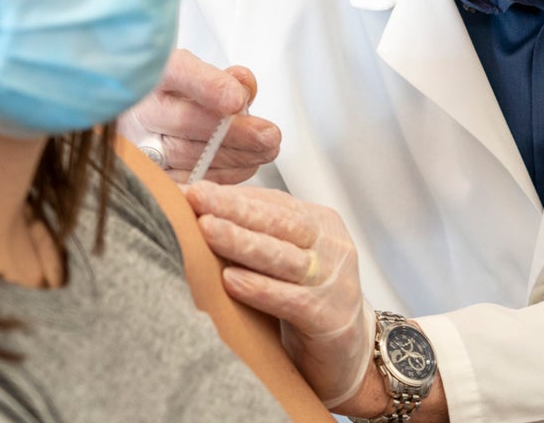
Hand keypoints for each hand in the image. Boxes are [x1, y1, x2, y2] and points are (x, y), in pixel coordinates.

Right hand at [118, 49, 279, 183]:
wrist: (140, 119)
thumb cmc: (174, 95)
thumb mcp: (197, 74)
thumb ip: (222, 78)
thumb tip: (243, 87)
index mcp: (151, 74)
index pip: (176, 73)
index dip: (209, 86)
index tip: (239, 99)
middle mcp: (137, 110)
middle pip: (185, 121)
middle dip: (236, 132)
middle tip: (270, 136)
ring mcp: (137, 145)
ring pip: (187, 156)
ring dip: (236, 156)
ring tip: (267, 151)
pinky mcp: (148, 175)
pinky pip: (187, 180)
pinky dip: (224, 174)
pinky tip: (247, 164)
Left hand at [187, 181, 373, 408]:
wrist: (349, 353)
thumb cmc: (308, 302)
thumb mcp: (288, 259)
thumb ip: (259, 235)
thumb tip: (203, 212)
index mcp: (320, 224)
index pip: (274, 202)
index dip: (233, 195)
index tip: (194, 190)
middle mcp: (331, 247)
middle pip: (280, 222)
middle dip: (235, 208)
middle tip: (198, 198)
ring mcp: (333, 281)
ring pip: (283, 256)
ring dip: (242, 242)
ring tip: (208, 230)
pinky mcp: (329, 317)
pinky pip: (290, 300)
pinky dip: (259, 289)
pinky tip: (230, 280)